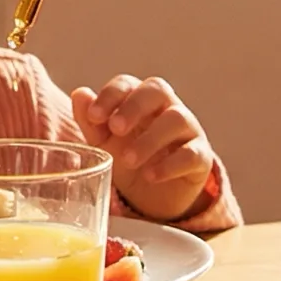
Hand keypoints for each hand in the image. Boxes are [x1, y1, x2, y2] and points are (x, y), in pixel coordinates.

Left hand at [70, 75, 214, 223]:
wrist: (154, 196)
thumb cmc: (128, 158)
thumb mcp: (104, 142)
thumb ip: (92, 121)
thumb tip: (79, 94)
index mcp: (140, 100)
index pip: (128, 84)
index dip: (111, 95)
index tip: (93, 116)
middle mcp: (167, 108)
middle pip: (157, 89)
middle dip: (134, 106)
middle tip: (115, 129)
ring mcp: (188, 130)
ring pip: (177, 119)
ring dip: (150, 139)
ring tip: (128, 160)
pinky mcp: (201, 157)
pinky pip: (192, 154)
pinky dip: (170, 165)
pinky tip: (150, 176)